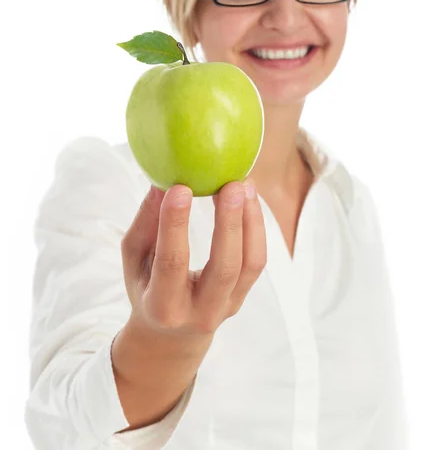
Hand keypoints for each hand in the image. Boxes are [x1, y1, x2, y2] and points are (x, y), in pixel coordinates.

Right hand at [120, 179, 266, 339]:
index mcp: (162, 306)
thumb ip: (146, 222)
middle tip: (230, 184)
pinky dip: (256, 227)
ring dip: (250, 221)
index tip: (180, 188)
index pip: (172, 263)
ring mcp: (227, 307)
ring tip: (244, 184)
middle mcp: (199, 312)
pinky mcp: (242, 296)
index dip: (175, 225)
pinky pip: (257, 261)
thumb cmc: (146, 286)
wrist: (171, 335)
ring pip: (250, 264)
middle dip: (229, 222)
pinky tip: (249, 199)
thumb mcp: (135, 259)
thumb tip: (161, 182)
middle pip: (224, 267)